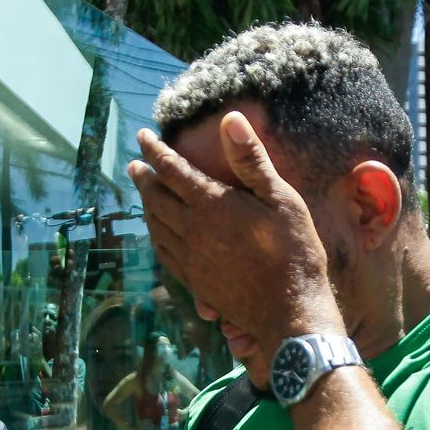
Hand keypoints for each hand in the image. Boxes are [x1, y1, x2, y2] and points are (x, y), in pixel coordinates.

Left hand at [128, 114, 343, 381]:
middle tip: (136, 165)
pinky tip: (158, 232)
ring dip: (146, 205)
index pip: (171, 169)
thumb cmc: (294, 251)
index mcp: (211, 204)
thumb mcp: (281, 198)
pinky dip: (155, 234)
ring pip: (155, 225)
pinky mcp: (193, 281)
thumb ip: (250, 159)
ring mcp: (190, 258)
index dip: (154, 150)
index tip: (142, 136)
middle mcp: (192, 230)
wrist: (289, 310)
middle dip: (144, 177)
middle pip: (155, 197)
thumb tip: (230, 119)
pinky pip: (163, 251)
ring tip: (145, 193)